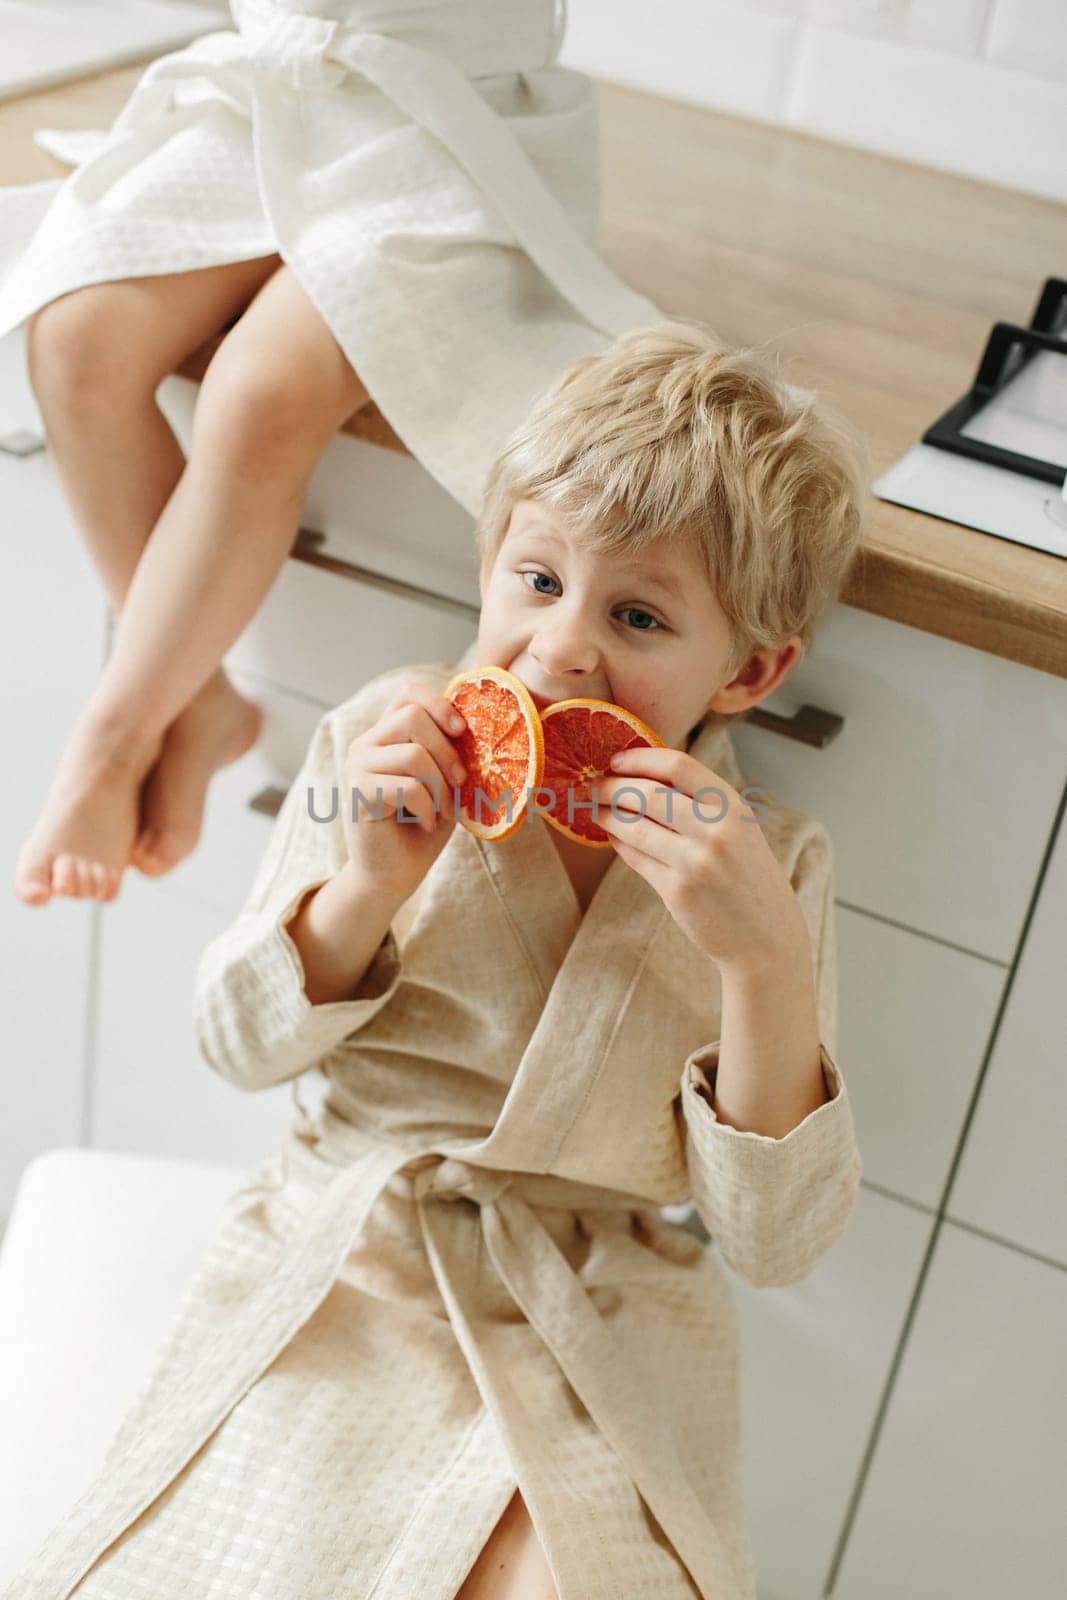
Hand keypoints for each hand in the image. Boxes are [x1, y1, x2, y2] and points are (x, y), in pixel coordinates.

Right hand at [340, 682, 466, 900]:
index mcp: (387, 735)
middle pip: (413, 716)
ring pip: (413, 754)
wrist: (393, 874)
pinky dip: (428, 808)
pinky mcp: (357, 793)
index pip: (408, 694)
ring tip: (442, 810)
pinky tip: (426, 822)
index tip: (462, 730)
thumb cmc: (422, 826)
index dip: (439, 703)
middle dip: (448, 752)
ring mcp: (356, 766)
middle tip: (460, 783)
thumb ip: (450, 753)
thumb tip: (473, 730)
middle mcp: (366, 744)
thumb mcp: (444, 782)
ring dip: (440, 786)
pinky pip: (408, 787)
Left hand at [595, 746, 807, 975]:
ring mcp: (695, 863)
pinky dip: (619, 844)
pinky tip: (613, 837)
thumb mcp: (739, 829)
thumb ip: (701, 803)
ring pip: (634, 828)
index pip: (678, 766)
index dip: (640, 758)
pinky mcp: (677, 892)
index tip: (616, 759)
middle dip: (611, 787)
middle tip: (592, 786)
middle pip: (647, 794)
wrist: (767, 935)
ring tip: (594, 810)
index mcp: (732, 807)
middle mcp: (716, 831)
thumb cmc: (747, 876)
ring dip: (607, 815)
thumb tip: (641, 777)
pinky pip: (636, 858)